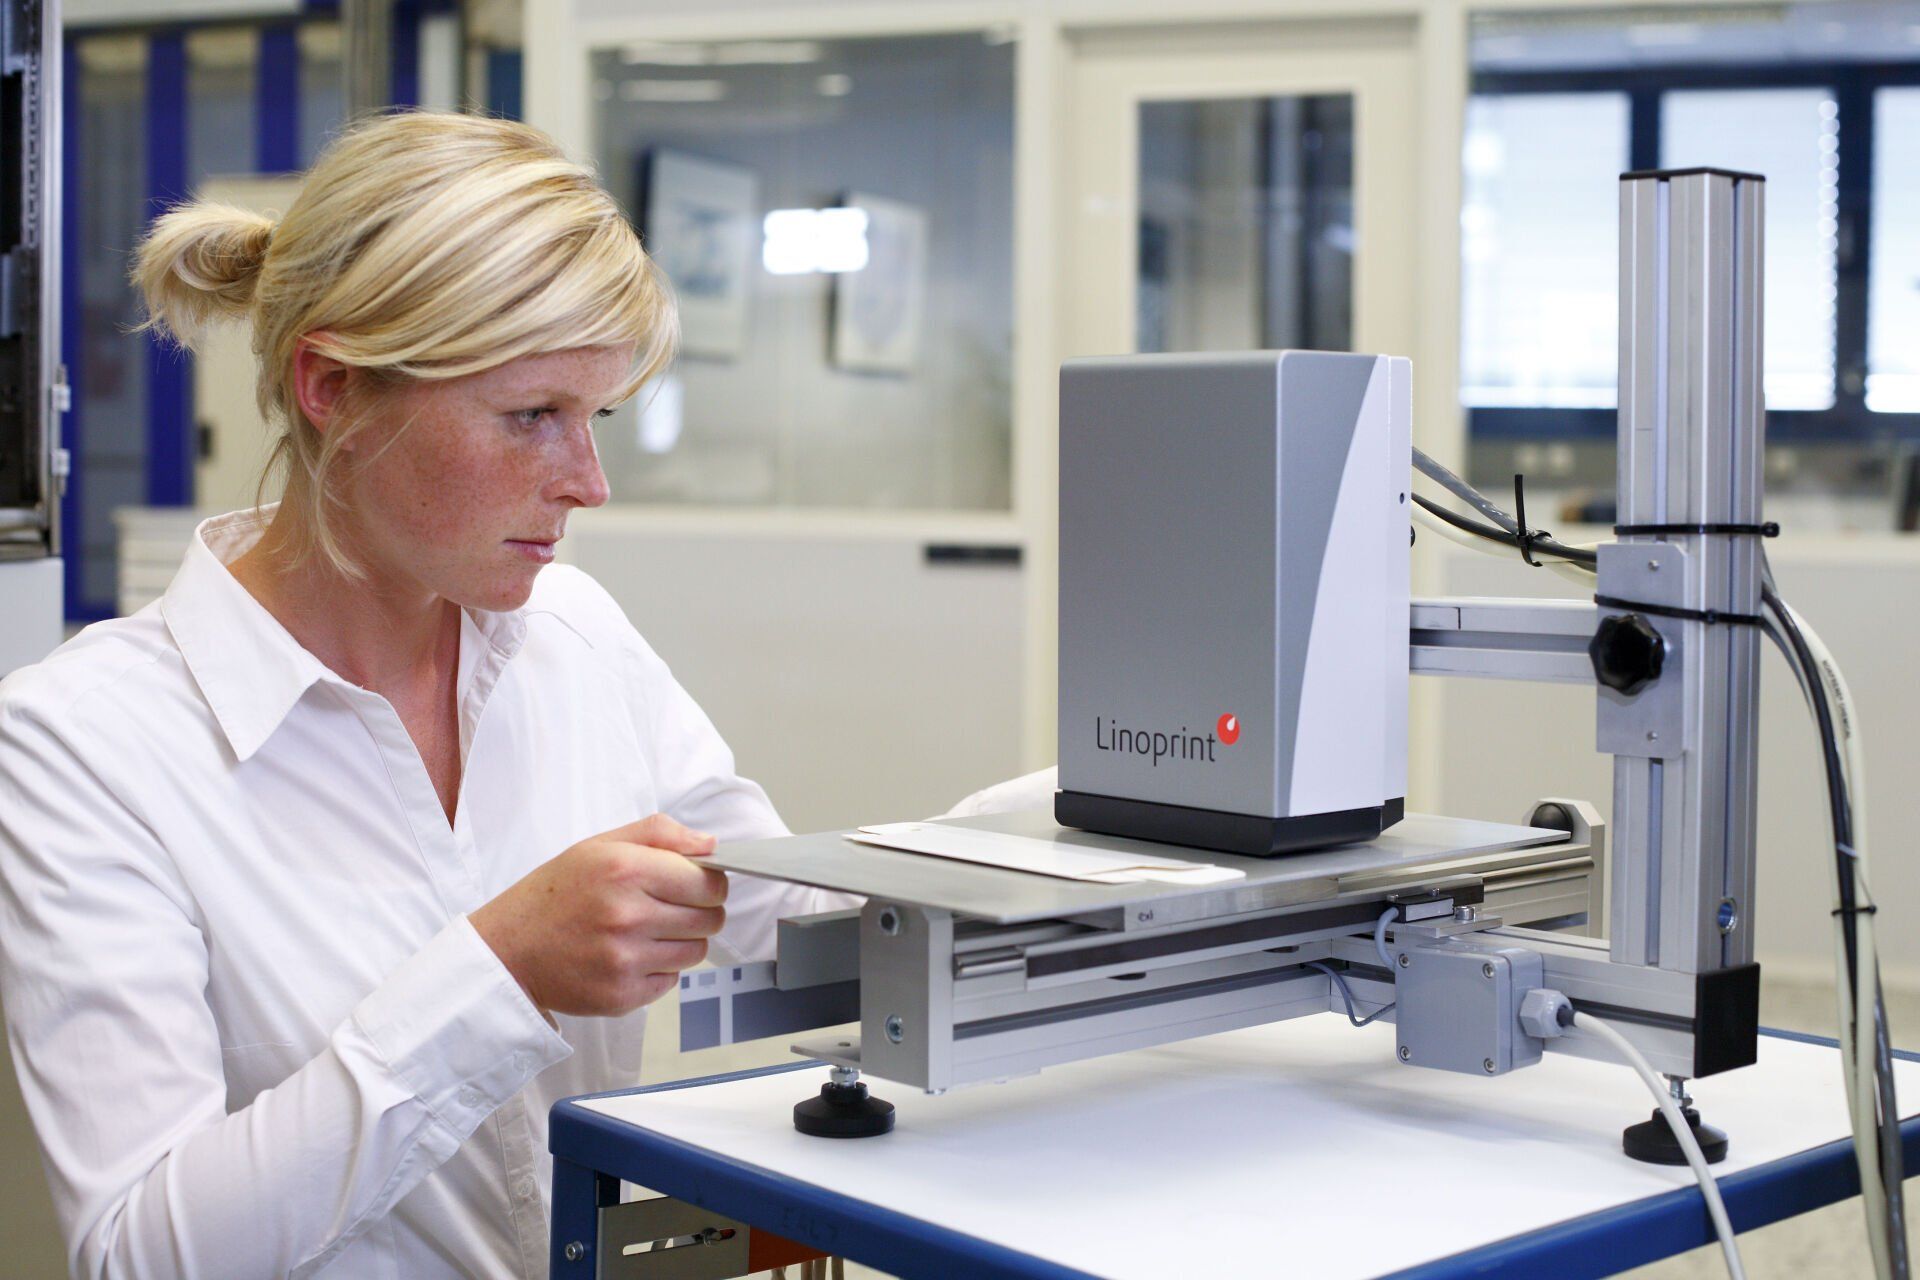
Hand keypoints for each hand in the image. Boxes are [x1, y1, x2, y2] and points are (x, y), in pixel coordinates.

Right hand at [469, 814, 727, 1017]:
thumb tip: (712, 845)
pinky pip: (671, 981)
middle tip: (671, 908)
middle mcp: (627, 916)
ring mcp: (625, 960)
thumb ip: (660, 834)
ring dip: (682, 941)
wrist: (508, 950)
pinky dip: (659, 969)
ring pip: (696, 952)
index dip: (711, 882)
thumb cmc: (555, 894)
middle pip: (710, 919)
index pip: (709, 883)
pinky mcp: (621, 996)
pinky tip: (629, 955)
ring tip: (647, 931)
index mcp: (625, 870)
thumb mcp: (600, 845)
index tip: (697, 884)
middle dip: (700, 911)